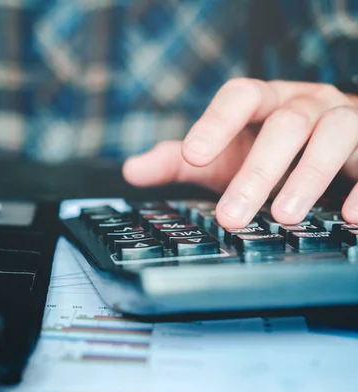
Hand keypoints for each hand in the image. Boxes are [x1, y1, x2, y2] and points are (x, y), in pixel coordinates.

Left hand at [123, 78, 357, 228]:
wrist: (337, 141)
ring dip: (309, 176)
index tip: (192, 155)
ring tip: (284, 217)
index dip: (215, 123)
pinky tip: (349, 217)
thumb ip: (179, 161)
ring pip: (333, 135)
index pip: (239, 97)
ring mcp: (344, 120)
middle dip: (257, 171)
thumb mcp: (223, 154)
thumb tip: (132, 170)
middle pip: (284, 125)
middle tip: (231, 215)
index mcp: (265, 101)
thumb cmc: (271, 149)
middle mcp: (305, 104)